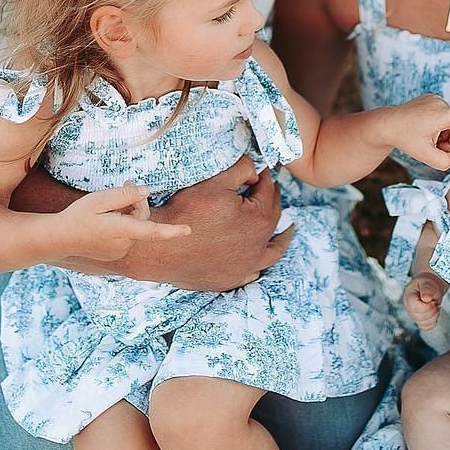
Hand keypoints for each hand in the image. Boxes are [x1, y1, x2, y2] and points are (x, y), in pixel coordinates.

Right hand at [55, 181, 190, 260]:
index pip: (152, 230)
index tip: (188, 230)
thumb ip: (126, 195)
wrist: (60, 238)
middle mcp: (124, 244)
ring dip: (127, 213)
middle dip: (136, 201)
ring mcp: (120, 251)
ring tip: (108, 206)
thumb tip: (146, 192)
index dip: (172, 230)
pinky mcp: (115, 254)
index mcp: (121, 230)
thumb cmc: (79, 215)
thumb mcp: (100, 198)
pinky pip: (126, 235)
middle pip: (142, 218)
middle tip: (125, 183)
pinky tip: (105, 220)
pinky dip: (121, 225)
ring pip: (134, 227)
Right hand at [110, 157, 291, 288]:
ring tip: (288, 229)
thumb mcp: (216, 181)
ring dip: (282, 238)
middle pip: (273, 218)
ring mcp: (245, 266)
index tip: (262, 170)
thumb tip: (255, 170)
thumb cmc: (187, 212)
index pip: (267, 192)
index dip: (264, 177)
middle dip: (273, 200)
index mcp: (259, 220)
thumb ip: (241, 170)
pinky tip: (260, 259)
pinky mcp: (231, 279)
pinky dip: (260, 264)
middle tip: (271, 188)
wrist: (160, 246)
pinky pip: (254, 272)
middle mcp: (258, 246)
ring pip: (273, 251)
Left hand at [382, 94, 449, 170]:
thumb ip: (444, 162)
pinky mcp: (433, 98)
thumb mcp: (424, 156)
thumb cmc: (405, 138)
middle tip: (435, 147)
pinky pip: (446, 116)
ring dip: (445, 134)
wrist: (388, 123)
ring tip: (428, 137)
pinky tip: (425, 127)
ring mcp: (436, 99)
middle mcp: (440, 103)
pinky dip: (440, 125)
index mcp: (439, 116)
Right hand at [404, 272, 446, 329]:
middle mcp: (408, 307)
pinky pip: (426, 327)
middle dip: (432, 311)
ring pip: (424, 324)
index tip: (432, 300)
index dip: (427, 306)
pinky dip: (433, 321)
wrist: (431, 286)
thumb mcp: (428, 282)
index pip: (415, 307)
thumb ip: (427, 289)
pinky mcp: (419, 320)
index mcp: (408, 296)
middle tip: (434, 302)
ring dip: (433, 316)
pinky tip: (433, 312)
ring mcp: (413, 315)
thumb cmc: (428, 283)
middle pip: (420, 317)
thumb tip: (426, 298)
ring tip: (434, 306)